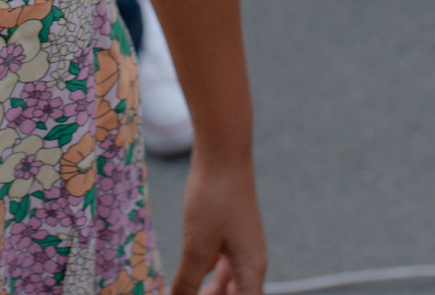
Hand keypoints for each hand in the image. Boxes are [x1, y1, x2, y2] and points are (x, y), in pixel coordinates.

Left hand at [172, 153, 265, 294]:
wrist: (223, 154)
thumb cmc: (214, 199)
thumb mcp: (196, 246)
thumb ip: (187, 282)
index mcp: (251, 271)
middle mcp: (251, 263)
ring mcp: (241, 248)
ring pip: (226, 285)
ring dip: (206, 294)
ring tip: (183, 293)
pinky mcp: (229, 234)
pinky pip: (219, 267)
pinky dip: (204, 277)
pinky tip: (188, 278)